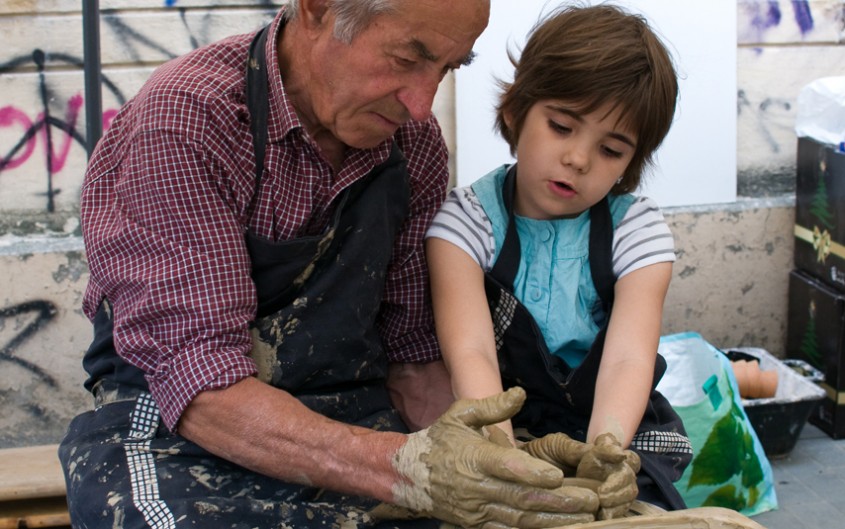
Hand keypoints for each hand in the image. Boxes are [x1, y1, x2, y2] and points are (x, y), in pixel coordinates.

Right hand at [390, 387, 598, 527]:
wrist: (408, 475)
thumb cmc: (439, 440)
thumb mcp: (461, 414)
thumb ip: (492, 407)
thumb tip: (520, 393)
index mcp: (474, 458)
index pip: (505, 467)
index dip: (531, 473)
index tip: (558, 476)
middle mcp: (477, 487)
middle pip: (522, 497)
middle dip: (559, 501)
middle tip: (590, 500)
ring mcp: (478, 510)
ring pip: (520, 519)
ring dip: (554, 520)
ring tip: (584, 517)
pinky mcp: (478, 525)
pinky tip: (559, 527)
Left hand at [521, 432, 639, 519]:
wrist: (519, 473)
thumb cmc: (539, 455)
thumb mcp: (556, 446)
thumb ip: (580, 448)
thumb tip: (610, 447)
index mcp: (599, 455)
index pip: (623, 454)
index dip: (621, 454)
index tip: (614, 454)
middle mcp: (606, 472)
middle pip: (629, 476)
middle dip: (621, 482)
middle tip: (604, 491)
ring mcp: (605, 491)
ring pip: (627, 494)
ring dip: (620, 499)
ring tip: (602, 502)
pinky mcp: (598, 508)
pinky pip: (615, 512)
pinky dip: (613, 513)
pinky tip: (602, 514)